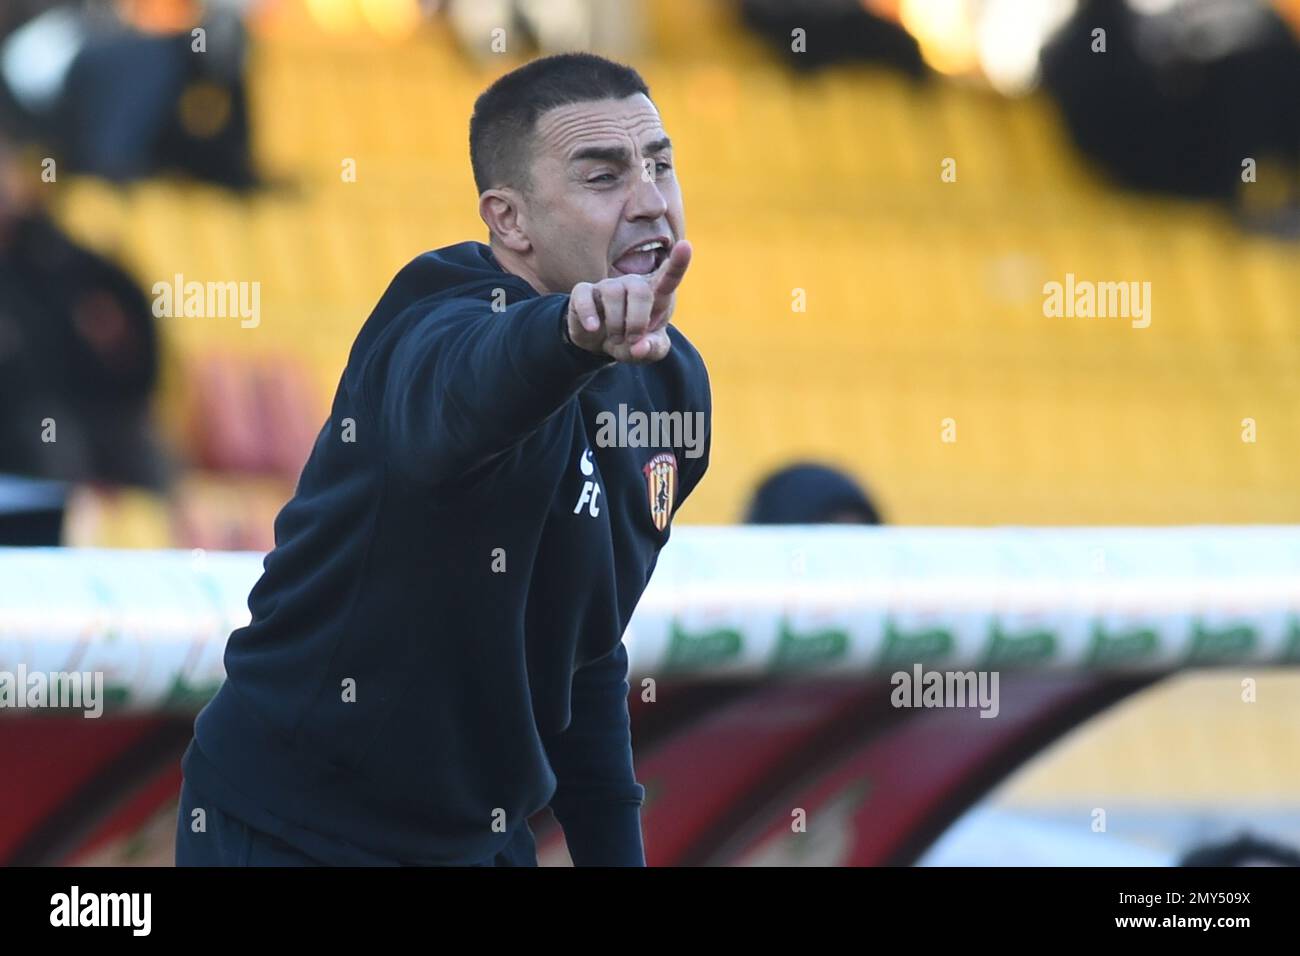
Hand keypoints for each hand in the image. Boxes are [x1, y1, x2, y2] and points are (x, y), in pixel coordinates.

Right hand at [566, 240, 691, 363]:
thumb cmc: (632, 341)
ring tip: (616, 338)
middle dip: (637, 321)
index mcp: (656, 294)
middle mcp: (633, 284)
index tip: (686, 246)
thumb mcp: (649, 351)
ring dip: (615, 324)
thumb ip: (652, 349)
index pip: (670, 276)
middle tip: (633, 340)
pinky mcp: (584, 293)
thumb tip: (638, 347)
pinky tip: (593, 328)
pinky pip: (584, 296)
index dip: (678, 262)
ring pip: (613, 293)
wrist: (600, 343)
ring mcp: (608, 286)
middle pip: (639, 290)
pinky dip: (588, 314)